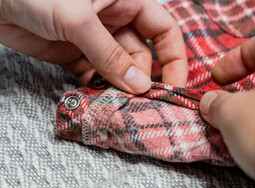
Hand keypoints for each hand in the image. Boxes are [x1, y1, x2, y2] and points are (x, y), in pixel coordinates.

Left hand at [0, 0, 187, 93]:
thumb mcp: (78, 18)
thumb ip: (109, 53)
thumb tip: (139, 85)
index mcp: (126, 1)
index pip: (163, 29)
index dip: (174, 57)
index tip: (174, 85)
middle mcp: (114, 20)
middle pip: (142, 55)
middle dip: (142, 78)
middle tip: (140, 102)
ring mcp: (95, 40)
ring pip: (119, 69)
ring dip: (121, 88)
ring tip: (120, 105)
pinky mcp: (75, 55)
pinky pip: (96, 76)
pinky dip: (99, 89)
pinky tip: (99, 100)